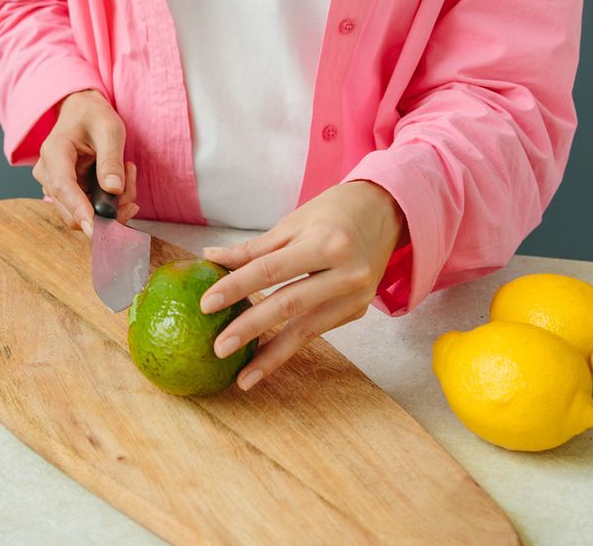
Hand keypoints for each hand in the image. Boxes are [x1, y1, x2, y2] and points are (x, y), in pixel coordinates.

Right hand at [33, 90, 138, 234]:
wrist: (81, 112)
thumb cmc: (92, 116)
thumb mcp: (110, 130)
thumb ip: (111, 159)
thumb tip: (113, 189)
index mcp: (54, 152)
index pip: (62, 186)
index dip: (79, 208)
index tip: (96, 227)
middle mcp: (47, 173)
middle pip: (72, 210)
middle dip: (107, 210)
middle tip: (131, 188)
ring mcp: (54, 187)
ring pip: (83, 214)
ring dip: (112, 205)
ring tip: (127, 175)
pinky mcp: (66, 194)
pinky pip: (88, 210)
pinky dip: (108, 203)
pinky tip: (120, 182)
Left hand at [199, 181, 406, 390]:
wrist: (385, 214)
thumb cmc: (332, 215)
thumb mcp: (293, 223)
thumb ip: (254, 248)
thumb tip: (210, 258)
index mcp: (327, 243)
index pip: (271, 269)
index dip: (236, 287)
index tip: (206, 305)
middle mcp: (346, 272)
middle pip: (289, 304)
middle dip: (251, 328)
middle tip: (219, 348)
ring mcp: (355, 296)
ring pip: (306, 330)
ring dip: (271, 356)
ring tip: (243, 378)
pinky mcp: (356, 311)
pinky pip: (315, 331)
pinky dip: (289, 346)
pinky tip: (265, 361)